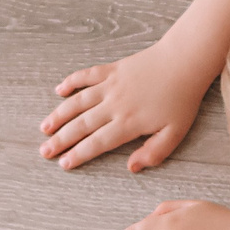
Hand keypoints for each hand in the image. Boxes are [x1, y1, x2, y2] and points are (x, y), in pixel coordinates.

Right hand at [40, 42, 216, 170]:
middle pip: (81, 125)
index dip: (78, 154)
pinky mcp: (112, 69)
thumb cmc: (182, 99)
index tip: (64, 164)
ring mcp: (111, 85)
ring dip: (59, 115)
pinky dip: (71, 82)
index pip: (97, 143)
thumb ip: (153, 153)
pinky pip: (86, 75)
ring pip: (77, 102)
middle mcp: (114, 104)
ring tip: (44, 128)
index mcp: (128, 123)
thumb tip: (131, 167)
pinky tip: (59, 90)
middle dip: (61, 140)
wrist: (184, 61)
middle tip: (44, 151)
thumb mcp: (175, 133)